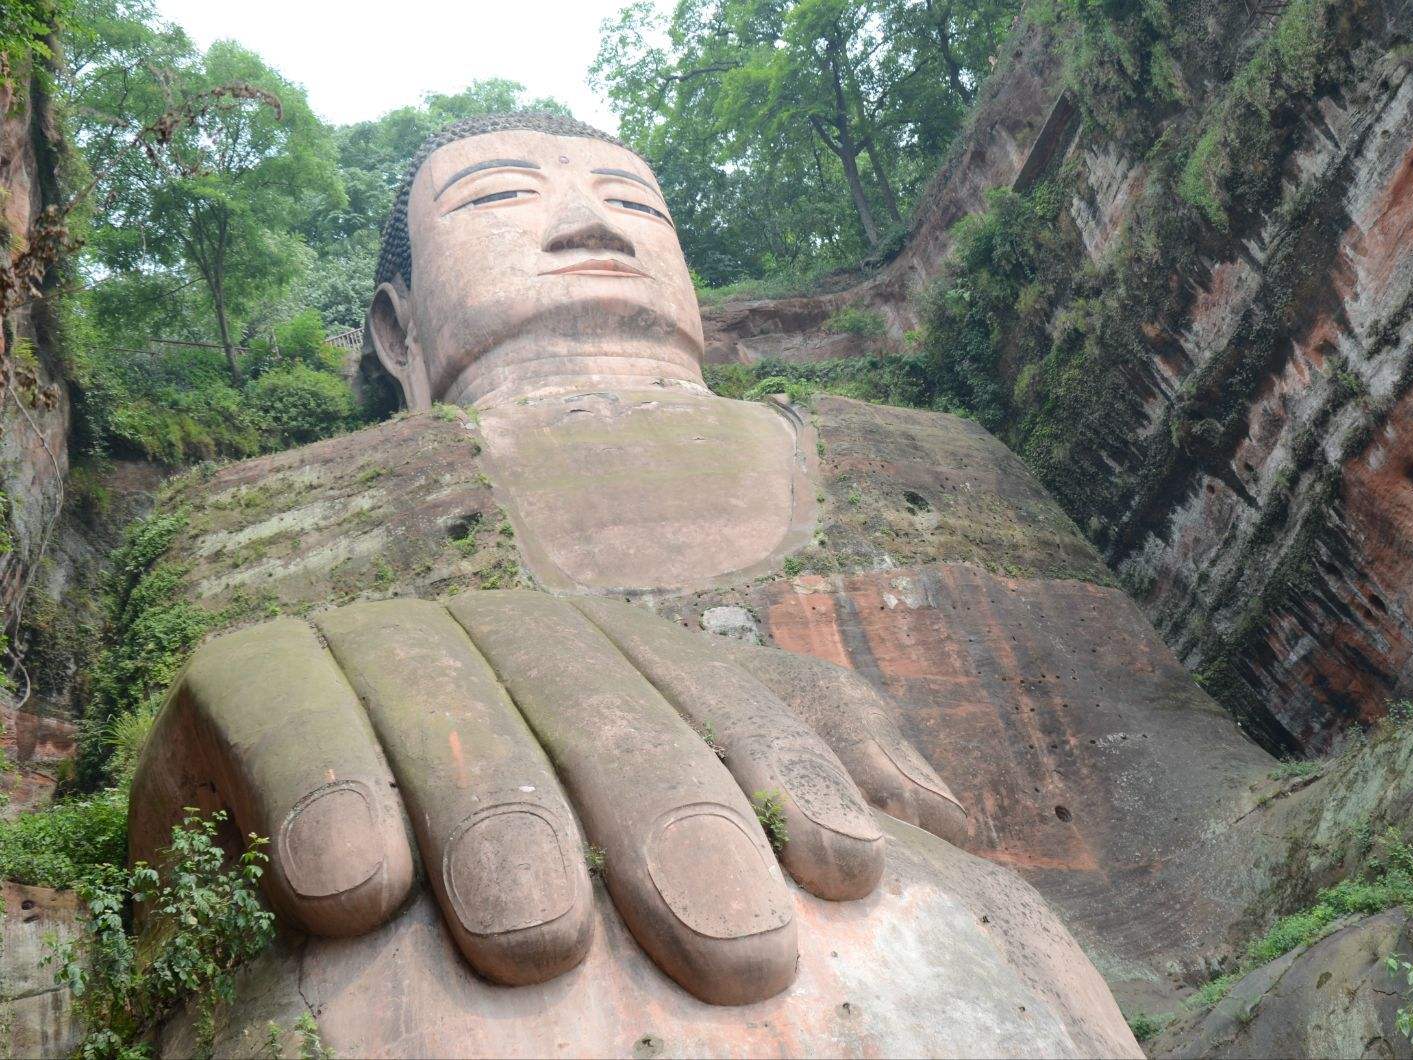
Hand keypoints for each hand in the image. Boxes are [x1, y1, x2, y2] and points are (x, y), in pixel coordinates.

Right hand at [128, 590, 963, 1004]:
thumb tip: (946, 821)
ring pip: (451, 700)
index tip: (855, 872)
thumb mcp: (662, 839)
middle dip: (668, 815)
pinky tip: (348, 890)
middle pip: (603, 701)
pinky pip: (283, 703)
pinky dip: (320, 784)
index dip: (793, 774)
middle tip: (734, 951)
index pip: (723, 701)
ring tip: (537, 944)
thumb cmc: (506, 874)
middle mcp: (510, 640)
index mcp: (619, 666)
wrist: (292, 852)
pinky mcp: (252, 671)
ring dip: (497, 814)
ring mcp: (380, 643)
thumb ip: (796, 791)